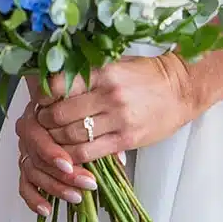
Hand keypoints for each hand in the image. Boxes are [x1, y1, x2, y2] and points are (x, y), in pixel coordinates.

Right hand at [16, 97, 98, 218]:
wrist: (72, 98)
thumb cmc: (85, 104)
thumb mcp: (91, 110)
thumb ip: (100, 131)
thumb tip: (118, 158)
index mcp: (42, 108)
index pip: (40, 133)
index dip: (53, 151)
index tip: (70, 165)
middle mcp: (30, 126)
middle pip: (38, 155)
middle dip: (61, 173)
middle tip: (85, 183)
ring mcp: (26, 146)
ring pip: (33, 171)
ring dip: (55, 187)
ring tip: (78, 197)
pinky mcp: (26, 163)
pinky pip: (24, 184)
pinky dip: (33, 198)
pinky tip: (46, 210)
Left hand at [33, 55, 195, 164]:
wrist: (182, 88)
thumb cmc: (148, 74)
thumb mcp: (117, 64)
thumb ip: (90, 73)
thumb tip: (57, 81)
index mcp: (104, 72)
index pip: (60, 85)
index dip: (44, 96)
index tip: (40, 100)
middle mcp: (109, 95)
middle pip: (61, 115)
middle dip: (46, 122)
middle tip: (42, 123)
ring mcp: (118, 119)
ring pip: (72, 136)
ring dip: (57, 141)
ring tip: (54, 139)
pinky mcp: (126, 139)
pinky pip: (90, 153)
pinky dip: (74, 157)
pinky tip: (69, 155)